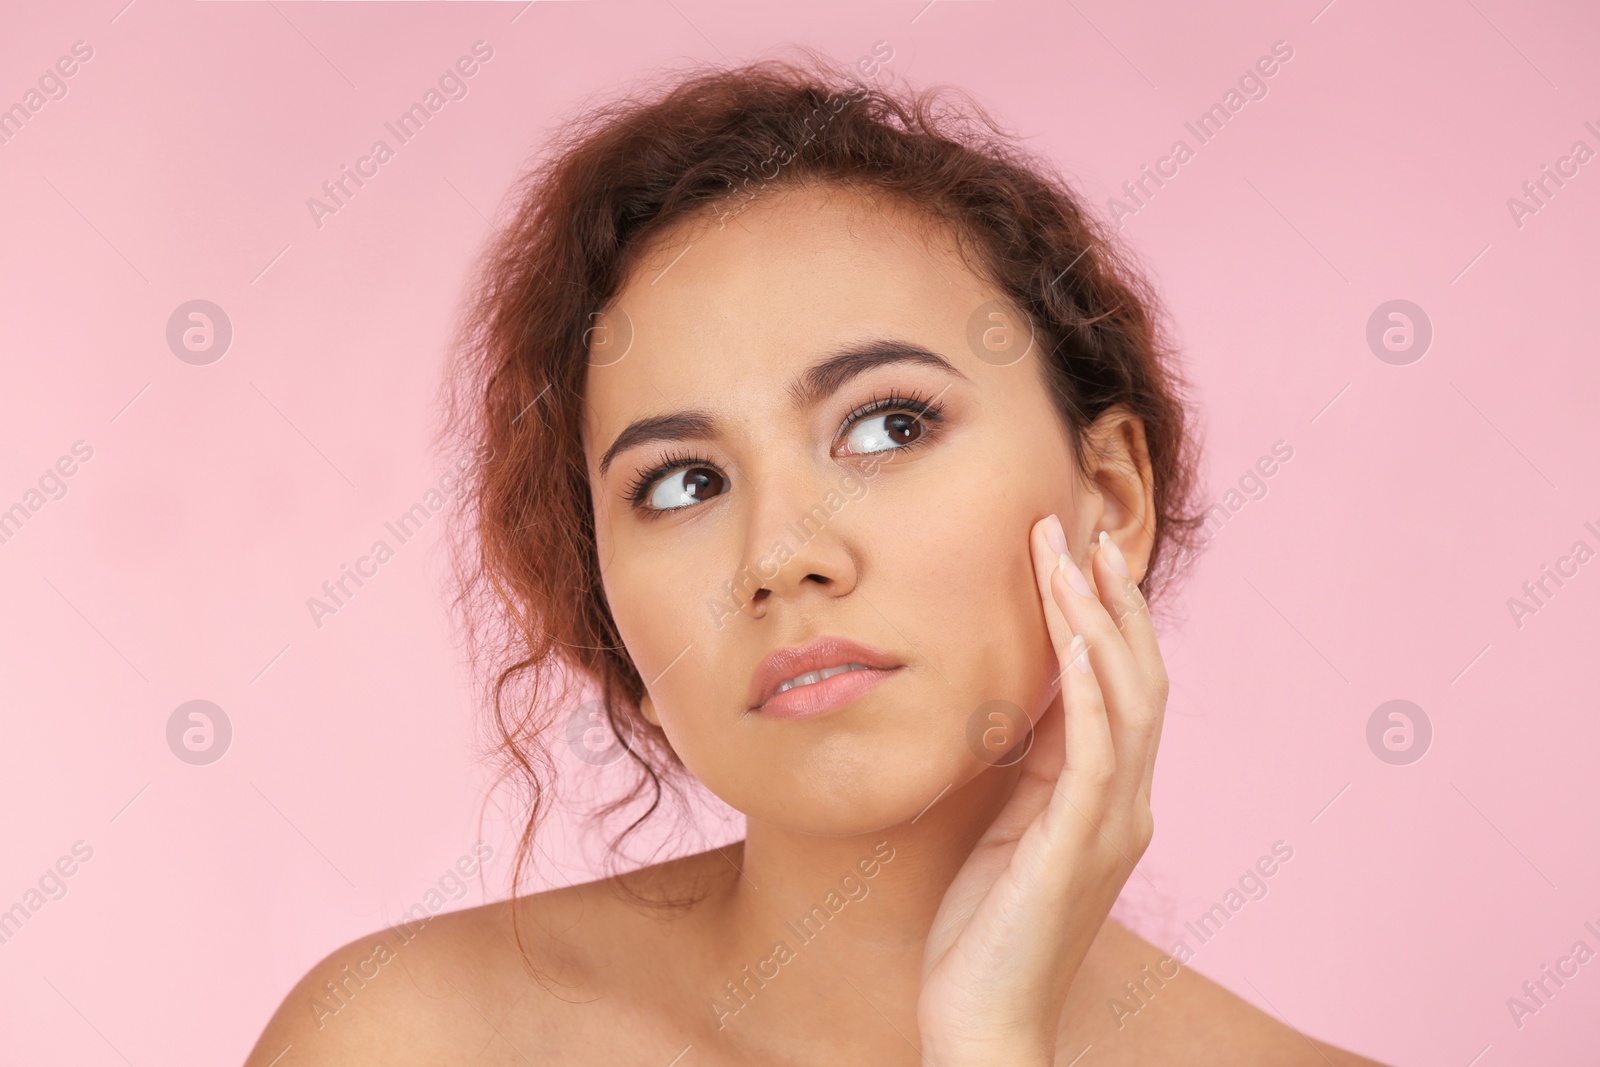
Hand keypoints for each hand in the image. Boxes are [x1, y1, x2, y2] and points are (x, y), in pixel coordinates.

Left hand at [917, 515, 1167, 1065]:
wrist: (983, 1020)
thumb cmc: (984, 927)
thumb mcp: (1008, 824)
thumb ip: (1031, 764)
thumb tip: (1026, 694)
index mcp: (1107, 797)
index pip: (1122, 685)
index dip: (1105, 615)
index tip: (1076, 550)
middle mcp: (1126, 804)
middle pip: (1138, 676)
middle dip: (1109, 599)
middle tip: (1077, 528)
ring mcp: (1111, 826)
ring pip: (1125, 700)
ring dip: (1096, 623)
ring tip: (1067, 558)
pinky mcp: (1078, 848)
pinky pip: (1094, 754)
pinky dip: (1089, 693)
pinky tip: (1072, 643)